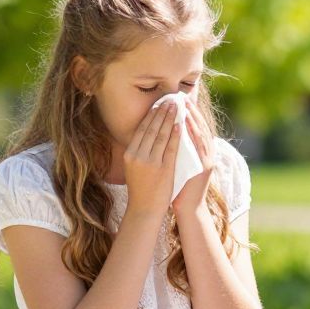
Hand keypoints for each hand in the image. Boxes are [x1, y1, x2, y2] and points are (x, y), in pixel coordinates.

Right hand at [121, 99, 180, 218]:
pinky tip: (180, 124)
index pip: (141, 129)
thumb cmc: (140, 188)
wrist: (145, 209)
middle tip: (169, 99)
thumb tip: (144, 133)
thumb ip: (137, 151)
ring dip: (169, 118)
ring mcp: (150, 162)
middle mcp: (138, 156)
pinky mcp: (163, 169)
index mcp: (129, 154)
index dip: (151, 114)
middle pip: (151, 128)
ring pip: (161, 135)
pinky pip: (171, 147)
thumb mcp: (133, 167)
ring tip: (176, 106)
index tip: (158, 103)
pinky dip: (176, 134)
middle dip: (161, 112)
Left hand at [172, 106, 216, 218]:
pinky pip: (200, 146)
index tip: (181, 101)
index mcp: (202, 152)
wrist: (189, 208)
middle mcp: (208, 154)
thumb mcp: (180, 165)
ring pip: (202, 134)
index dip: (191, 113)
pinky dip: (194, 133)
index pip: (197, 128)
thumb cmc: (181, 188)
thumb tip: (169, 135)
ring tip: (185, 105)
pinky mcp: (206, 167)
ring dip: (194, 118)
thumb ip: (178, 151)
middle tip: (183, 97)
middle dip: (192, 111)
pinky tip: (187, 123)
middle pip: (201, 127)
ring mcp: (208, 160)